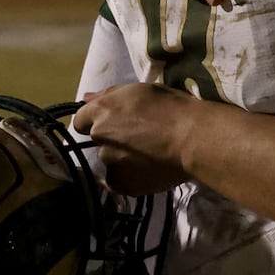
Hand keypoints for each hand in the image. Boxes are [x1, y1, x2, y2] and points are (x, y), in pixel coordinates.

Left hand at [72, 83, 199, 195]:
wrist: (193, 137)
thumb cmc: (172, 107)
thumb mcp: (141, 90)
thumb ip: (109, 94)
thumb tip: (85, 98)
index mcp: (102, 110)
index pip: (82, 119)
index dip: (98, 121)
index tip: (116, 124)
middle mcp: (99, 135)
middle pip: (99, 140)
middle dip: (113, 140)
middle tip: (139, 139)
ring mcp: (109, 161)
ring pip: (110, 160)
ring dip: (123, 158)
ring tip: (150, 155)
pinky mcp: (121, 183)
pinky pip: (118, 180)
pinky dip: (129, 177)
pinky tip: (147, 171)